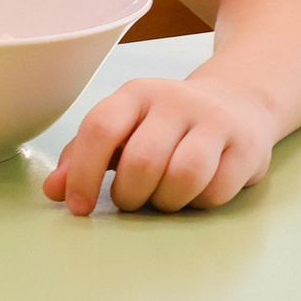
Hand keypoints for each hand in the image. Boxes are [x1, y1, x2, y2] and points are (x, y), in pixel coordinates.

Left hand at [41, 75, 278, 214]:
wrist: (239, 100)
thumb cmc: (167, 123)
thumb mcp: (124, 127)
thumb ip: (83, 156)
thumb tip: (54, 191)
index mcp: (136, 94)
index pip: (101, 127)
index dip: (83, 173)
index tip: (79, 207)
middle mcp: (175, 100)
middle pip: (142, 161)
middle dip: (130, 195)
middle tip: (132, 199)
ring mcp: (214, 121)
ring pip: (183, 177)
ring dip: (167, 201)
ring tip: (165, 196)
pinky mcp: (246, 146)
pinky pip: (216, 191)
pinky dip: (200, 203)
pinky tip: (198, 191)